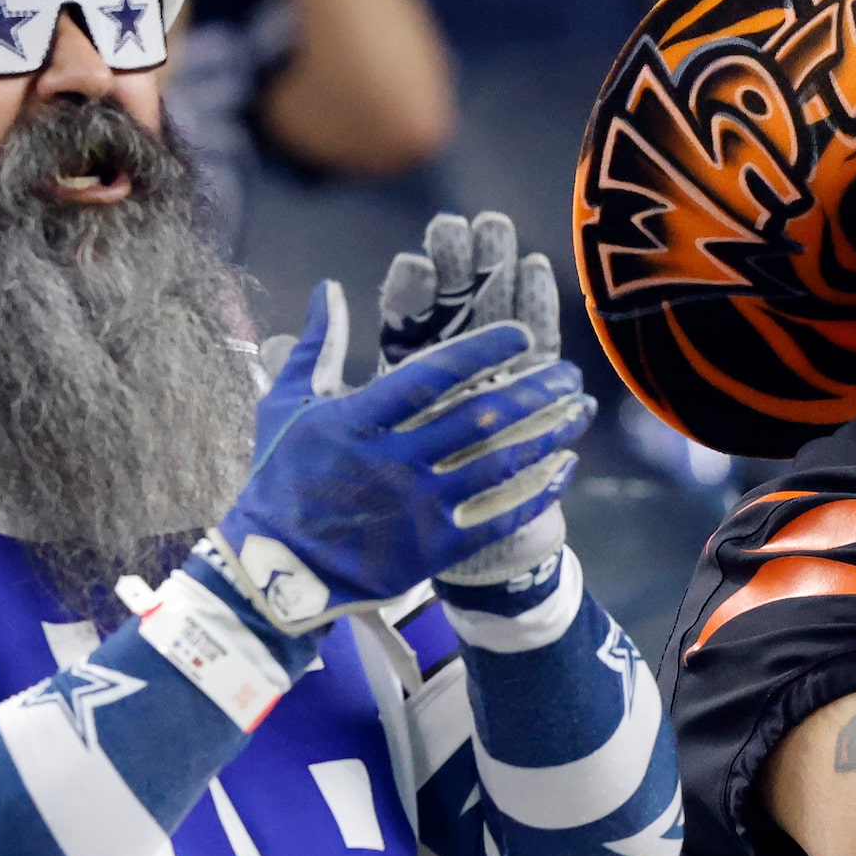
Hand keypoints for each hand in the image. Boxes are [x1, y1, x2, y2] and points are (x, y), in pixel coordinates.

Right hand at [210, 282, 591, 631]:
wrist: (275, 569)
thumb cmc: (279, 478)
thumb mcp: (287, 404)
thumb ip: (318, 344)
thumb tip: (330, 287)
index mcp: (359, 419)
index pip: (433, 375)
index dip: (483, 352)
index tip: (523, 336)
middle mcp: (394, 459)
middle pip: (481, 418)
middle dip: (534, 392)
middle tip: (569, 374)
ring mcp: (417, 506)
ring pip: (498, 464)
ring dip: (545, 436)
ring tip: (579, 413)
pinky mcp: (433, 547)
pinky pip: (497, 516)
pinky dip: (535, 492)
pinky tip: (563, 469)